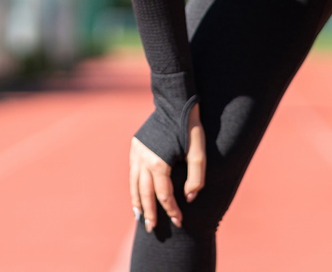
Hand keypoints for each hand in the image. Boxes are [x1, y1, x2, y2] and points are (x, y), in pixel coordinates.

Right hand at [130, 103, 205, 231]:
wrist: (174, 102)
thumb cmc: (190, 127)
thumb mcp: (199, 152)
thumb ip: (196, 178)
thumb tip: (189, 198)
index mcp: (159, 163)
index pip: (164, 195)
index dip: (172, 210)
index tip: (179, 222)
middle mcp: (143, 159)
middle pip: (145, 193)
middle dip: (149, 213)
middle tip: (152, 229)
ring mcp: (136, 152)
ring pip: (134, 184)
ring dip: (136, 201)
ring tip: (139, 217)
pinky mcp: (135, 146)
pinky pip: (132, 171)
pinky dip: (134, 185)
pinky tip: (137, 193)